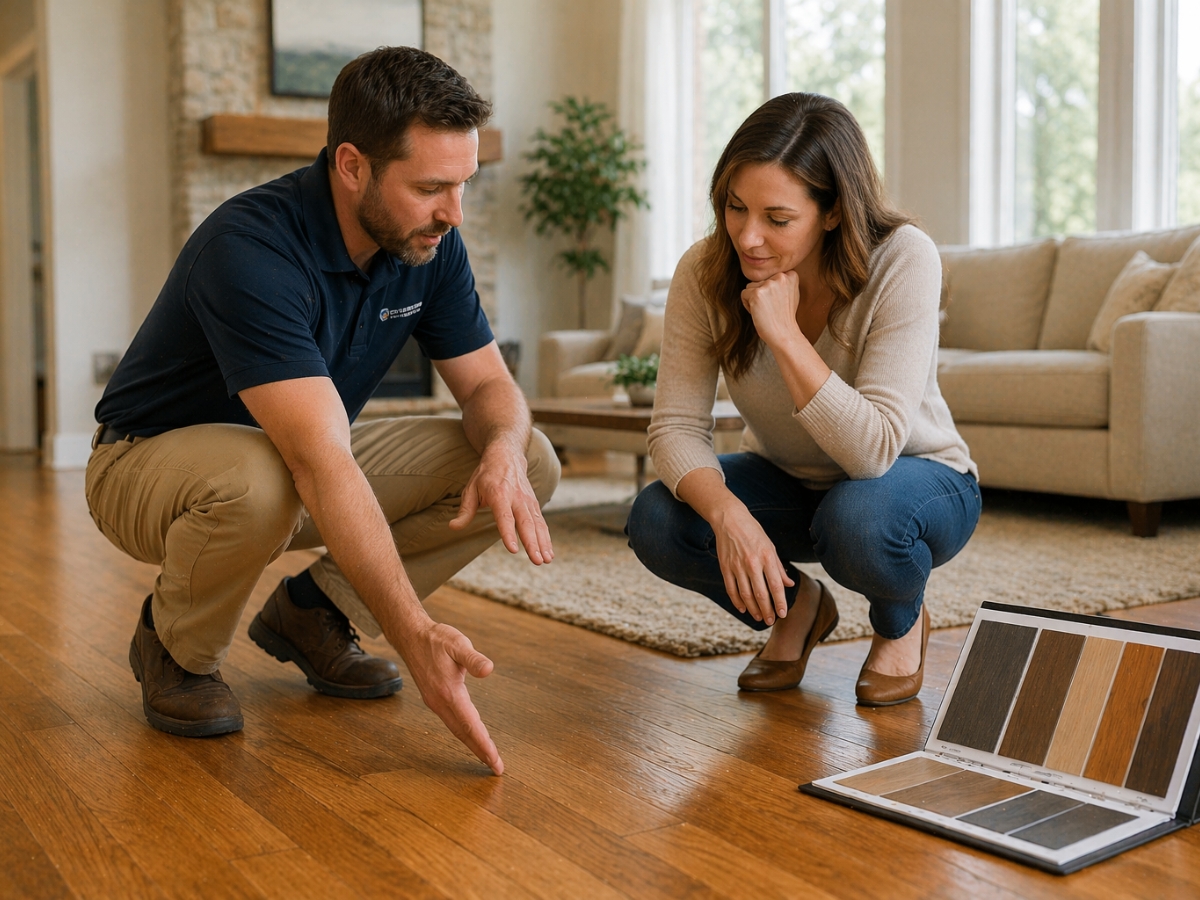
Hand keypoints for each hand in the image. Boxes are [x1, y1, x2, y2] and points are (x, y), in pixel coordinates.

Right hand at [400, 619, 503, 774]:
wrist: (412, 637)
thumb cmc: (437, 639)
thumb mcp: (458, 644)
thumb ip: (473, 659)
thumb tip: (488, 669)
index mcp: (449, 693)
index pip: (471, 725)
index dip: (484, 745)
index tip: (495, 762)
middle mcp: (441, 703)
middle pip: (464, 733)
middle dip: (480, 751)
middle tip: (496, 768)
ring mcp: (436, 702)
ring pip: (457, 730)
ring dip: (472, 744)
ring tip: (487, 757)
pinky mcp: (434, 699)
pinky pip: (452, 722)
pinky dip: (464, 733)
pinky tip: (471, 735)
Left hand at [449, 442, 553, 564]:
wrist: (507, 455)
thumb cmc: (486, 475)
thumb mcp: (471, 489)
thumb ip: (465, 510)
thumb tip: (453, 527)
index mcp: (499, 494)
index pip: (505, 517)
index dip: (509, 533)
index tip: (514, 550)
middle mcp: (517, 498)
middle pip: (526, 523)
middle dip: (532, 543)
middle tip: (537, 561)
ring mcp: (528, 501)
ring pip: (537, 524)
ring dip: (543, 543)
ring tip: (546, 560)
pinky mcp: (534, 504)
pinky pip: (541, 523)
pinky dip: (546, 538)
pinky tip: (549, 553)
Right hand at [712, 502, 794, 624]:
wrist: (730, 519)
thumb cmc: (753, 532)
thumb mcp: (770, 547)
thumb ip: (779, 567)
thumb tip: (789, 584)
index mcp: (767, 557)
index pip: (776, 585)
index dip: (780, 602)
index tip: (783, 614)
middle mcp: (752, 563)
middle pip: (761, 594)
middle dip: (767, 610)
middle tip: (771, 621)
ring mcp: (737, 566)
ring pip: (746, 594)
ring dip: (753, 609)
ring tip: (759, 617)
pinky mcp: (725, 567)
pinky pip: (731, 589)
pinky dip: (737, 601)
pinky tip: (743, 608)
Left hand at [741, 270, 802, 348]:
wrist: (784, 334)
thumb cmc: (785, 317)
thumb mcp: (791, 293)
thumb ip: (782, 282)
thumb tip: (769, 276)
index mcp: (791, 275)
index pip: (770, 276)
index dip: (771, 290)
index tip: (779, 302)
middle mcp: (781, 276)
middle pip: (760, 280)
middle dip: (762, 294)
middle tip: (771, 308)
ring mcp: (769, 284)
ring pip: (750, 286)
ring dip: (754, 299)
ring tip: (765, 310)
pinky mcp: (757, 293)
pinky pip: (744, 294)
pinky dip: (747, 305)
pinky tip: (758, 312)